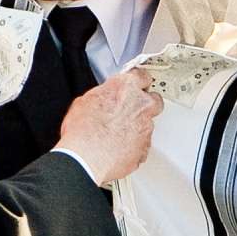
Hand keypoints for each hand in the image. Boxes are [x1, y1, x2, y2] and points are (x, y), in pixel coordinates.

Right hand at [57, 71, 161, 186]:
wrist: (86, 159)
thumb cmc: (82, 132)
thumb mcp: (84, 102)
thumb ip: (103, 96)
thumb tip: (103, 99)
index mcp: (125, 87)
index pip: (141, 76)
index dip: (138, 81)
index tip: (135, 84)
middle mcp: (141, 105)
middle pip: (154, 99)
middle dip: (145, 103)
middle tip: (130, 109)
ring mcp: (145, 128)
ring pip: (149, 123)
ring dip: (137, 127)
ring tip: (118, 133)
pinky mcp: (145, 148)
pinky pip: (143, 144)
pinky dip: (134, 145)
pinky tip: (119, 148)